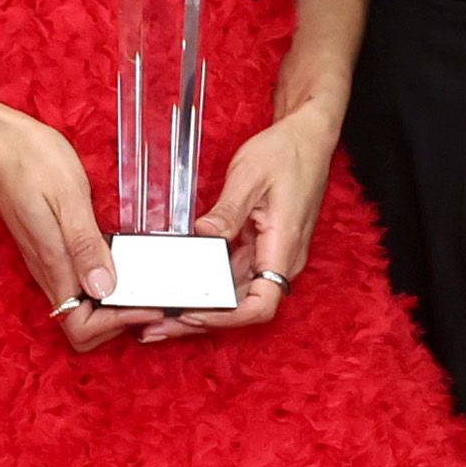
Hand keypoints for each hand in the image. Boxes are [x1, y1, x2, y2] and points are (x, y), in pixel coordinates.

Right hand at [0, 108, 163, 352]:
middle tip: (148, 298)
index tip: (146, 303)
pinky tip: (119, 262)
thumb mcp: (69, 196)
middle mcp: (46, 270)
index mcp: (52, 263)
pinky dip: (100, 283)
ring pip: (77, 307)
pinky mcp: (46, 248)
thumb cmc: (31, 159)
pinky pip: (73, 283)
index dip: (117, 323)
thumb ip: (85, 245)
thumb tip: (104, 289)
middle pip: (79, 327)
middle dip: (116, 322)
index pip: (80, 328)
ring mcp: (44, 261)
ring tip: (142, 283)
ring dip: (111, 304)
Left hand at [149, 109, 337, 340]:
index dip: (225, 317)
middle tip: (156, 328)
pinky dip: (208, 288)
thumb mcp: (251, 176)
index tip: (191, 313)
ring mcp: (272, 256)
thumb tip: (202, 236)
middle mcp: (281, 260)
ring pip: (234, 295)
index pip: (260, 305)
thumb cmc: (289, 153)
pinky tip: (183, 289)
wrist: (310, 138)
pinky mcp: (262, 248)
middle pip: (240, 307)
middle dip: (198, 320)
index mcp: (283, 247)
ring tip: (160, 317)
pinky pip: (234, 277)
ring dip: (200, 308)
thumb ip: (227, 211)